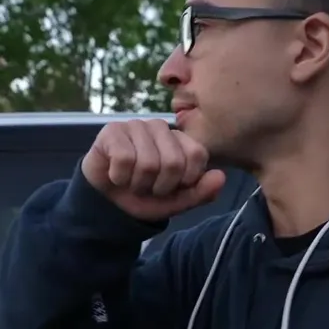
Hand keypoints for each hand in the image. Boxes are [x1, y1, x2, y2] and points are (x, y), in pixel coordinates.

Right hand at [82, 118, 225, 221]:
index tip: (171, 187)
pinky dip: (120, 177)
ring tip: (131, 181)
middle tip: (148, 187)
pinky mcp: (113, 131)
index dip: (185, 181)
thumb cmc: (145, 197)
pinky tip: (116, 175)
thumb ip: (201, 192)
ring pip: (148, 163)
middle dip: (160, 187)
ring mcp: (137, 126)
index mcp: (181, 140)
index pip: (198, 155)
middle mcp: (161, 128)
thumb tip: (221, 177)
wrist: (108, 203)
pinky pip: (124, 159)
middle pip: (174, 162)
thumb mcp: (177, 202)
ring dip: (138, 184)